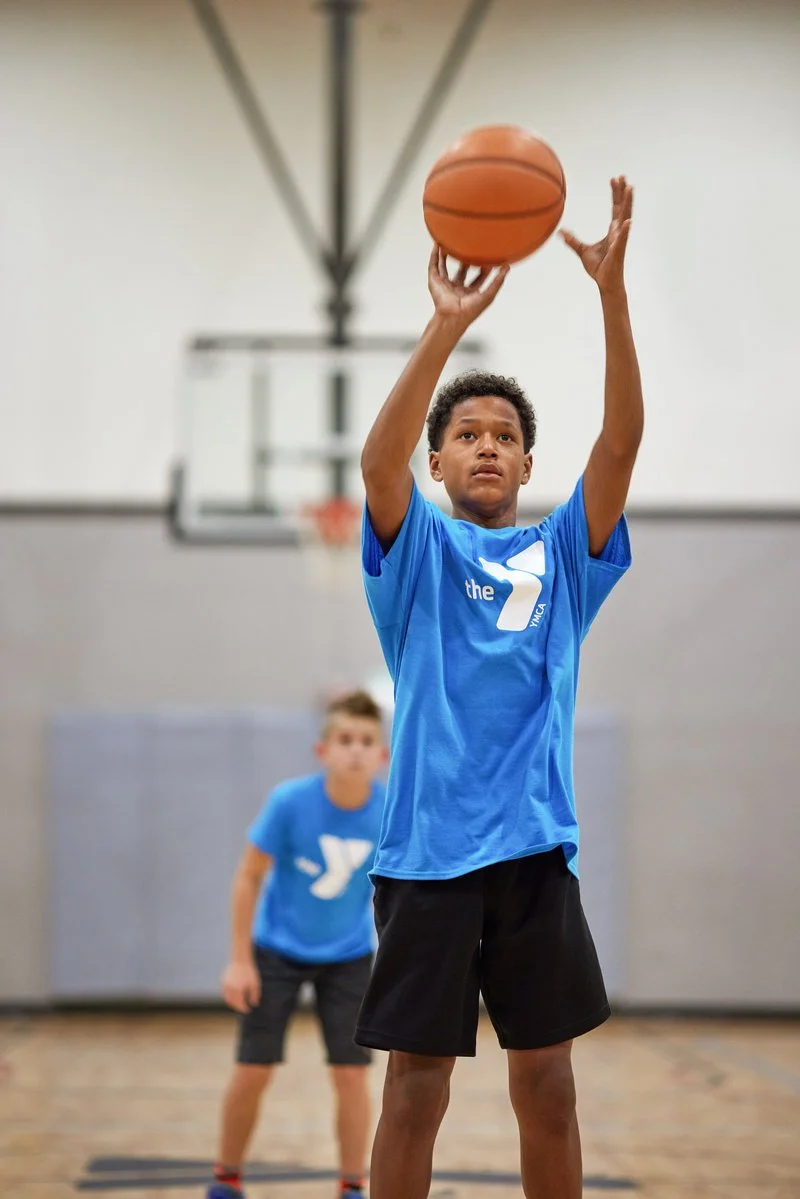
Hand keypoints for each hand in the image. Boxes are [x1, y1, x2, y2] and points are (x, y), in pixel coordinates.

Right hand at [221, 959, 260, 1013]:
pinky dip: (229, 996)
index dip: (245, 1009)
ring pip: (227, 999)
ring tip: (239, 1003)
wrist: (240, 960)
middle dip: (238, 1007)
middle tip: (244, 1008)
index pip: (240, 1004)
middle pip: (233, 1003)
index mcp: (238, 990)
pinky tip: (234, 996)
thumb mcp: (255, 984)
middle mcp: (230, 989)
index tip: (249, 1010)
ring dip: (233, 1003)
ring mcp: (225, 985)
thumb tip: (254, 1004)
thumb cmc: (249, 972)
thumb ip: (255, 995)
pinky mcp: (223, 982)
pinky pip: (225, 993)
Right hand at [428, 245, 508, 328]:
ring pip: (445, 266)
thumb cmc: (470, 311)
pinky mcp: (435, 282)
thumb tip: (507, 268)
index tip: (489, 257)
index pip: (478, 278)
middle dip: (466, 260)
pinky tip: (436, 245)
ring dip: (447, 255)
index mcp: (469, 293)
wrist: (454, 316)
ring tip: (450, 242)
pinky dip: (434, 256)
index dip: (484, 268)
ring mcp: (445, 285)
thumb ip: (498, 281)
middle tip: (472, 248)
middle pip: (462, 271)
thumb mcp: (489, 294)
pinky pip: (433, 266)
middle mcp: (457, 289)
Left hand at [560, 176, 632, 295]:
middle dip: (622, 192)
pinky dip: (625, 230)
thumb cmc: (599, 268)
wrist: (605, 282)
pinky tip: (628, 221)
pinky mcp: (618, 251)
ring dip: (628, 203)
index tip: (614, 179)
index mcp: (611, 230)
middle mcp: (618, 232)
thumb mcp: (582, 251)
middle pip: (621, 208)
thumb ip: (572, 240)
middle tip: (622, 176)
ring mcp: (620, 240)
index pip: (615, 208)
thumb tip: (560, 232)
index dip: (615, 193)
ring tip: (630, 188)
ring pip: (625, 218)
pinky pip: (622, 239)